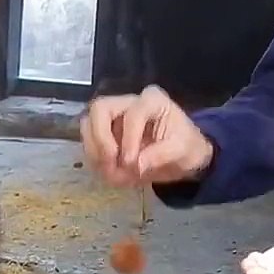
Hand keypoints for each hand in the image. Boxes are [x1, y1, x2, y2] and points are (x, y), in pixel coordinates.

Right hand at [79, 85, 215, 186]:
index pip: (132, 114)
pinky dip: (95, 160)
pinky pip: (89, 143)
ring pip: (88, 125)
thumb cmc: (186, 148)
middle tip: (110, 163)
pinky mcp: (104, 133)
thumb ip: (161, 155)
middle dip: (101, 139)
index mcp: (152, 101)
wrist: (181, 158)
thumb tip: (137, 164)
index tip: (133, 164)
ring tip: (111, 171)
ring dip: (95, 152)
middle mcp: (128, 103)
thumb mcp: (182, 151)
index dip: (129, 140)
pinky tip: (111, 172)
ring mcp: (113, 118)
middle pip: (99, 109)